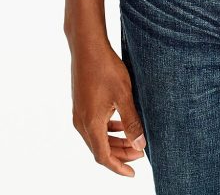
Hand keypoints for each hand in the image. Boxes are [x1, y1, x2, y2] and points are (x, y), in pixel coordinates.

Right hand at [69, 39, 147, 176]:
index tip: (133, 173)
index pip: (104, 156)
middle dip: (120, 154)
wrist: (87, 46)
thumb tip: (140, 145)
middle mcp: (81, 122)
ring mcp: (79, 113)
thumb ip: (132, 122)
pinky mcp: (80, 104)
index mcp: (90, 124)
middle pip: (100, 148)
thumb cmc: (106, 68)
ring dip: (115, 141)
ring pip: (97, 137)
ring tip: (133, 140)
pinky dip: (108, 129)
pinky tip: (121, 122)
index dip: (119, 167)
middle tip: (140, 153)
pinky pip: (94, 125)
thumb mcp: (124, 95)